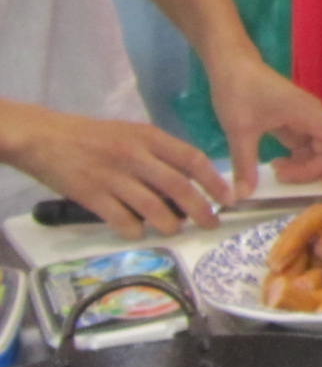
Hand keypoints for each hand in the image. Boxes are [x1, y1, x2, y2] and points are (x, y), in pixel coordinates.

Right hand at [0, 104, 230, 237]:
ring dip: (169, 224)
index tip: (228, 198)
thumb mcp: (133, 133)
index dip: (214, 181)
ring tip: (174, 230)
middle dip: (200, 210)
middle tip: (210, 223)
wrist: (48, 138)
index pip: (192, 159)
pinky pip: (121, 220)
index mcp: (150, 137)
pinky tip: (138, 233)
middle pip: (178, 187)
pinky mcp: (92, 195)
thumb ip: (160, 153)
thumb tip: (190, 179)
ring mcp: (114, 177)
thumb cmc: (95, 136)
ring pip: (153, 207)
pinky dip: (134, 231)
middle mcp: (136, 156)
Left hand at [205, 55, 321, 197]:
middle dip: (311, 169)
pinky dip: (296, 158)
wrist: (230, 64)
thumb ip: (244, 164)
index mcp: (307, 113)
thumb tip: (241, 196)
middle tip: (281, 177)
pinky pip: (304, 145)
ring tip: (275, 171)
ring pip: (317, 149)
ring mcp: (303, 119)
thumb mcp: (239, 130)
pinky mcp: (292, 121)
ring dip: (303, 165)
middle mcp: (311, 116)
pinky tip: (275, 163)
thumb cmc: (239, 90)